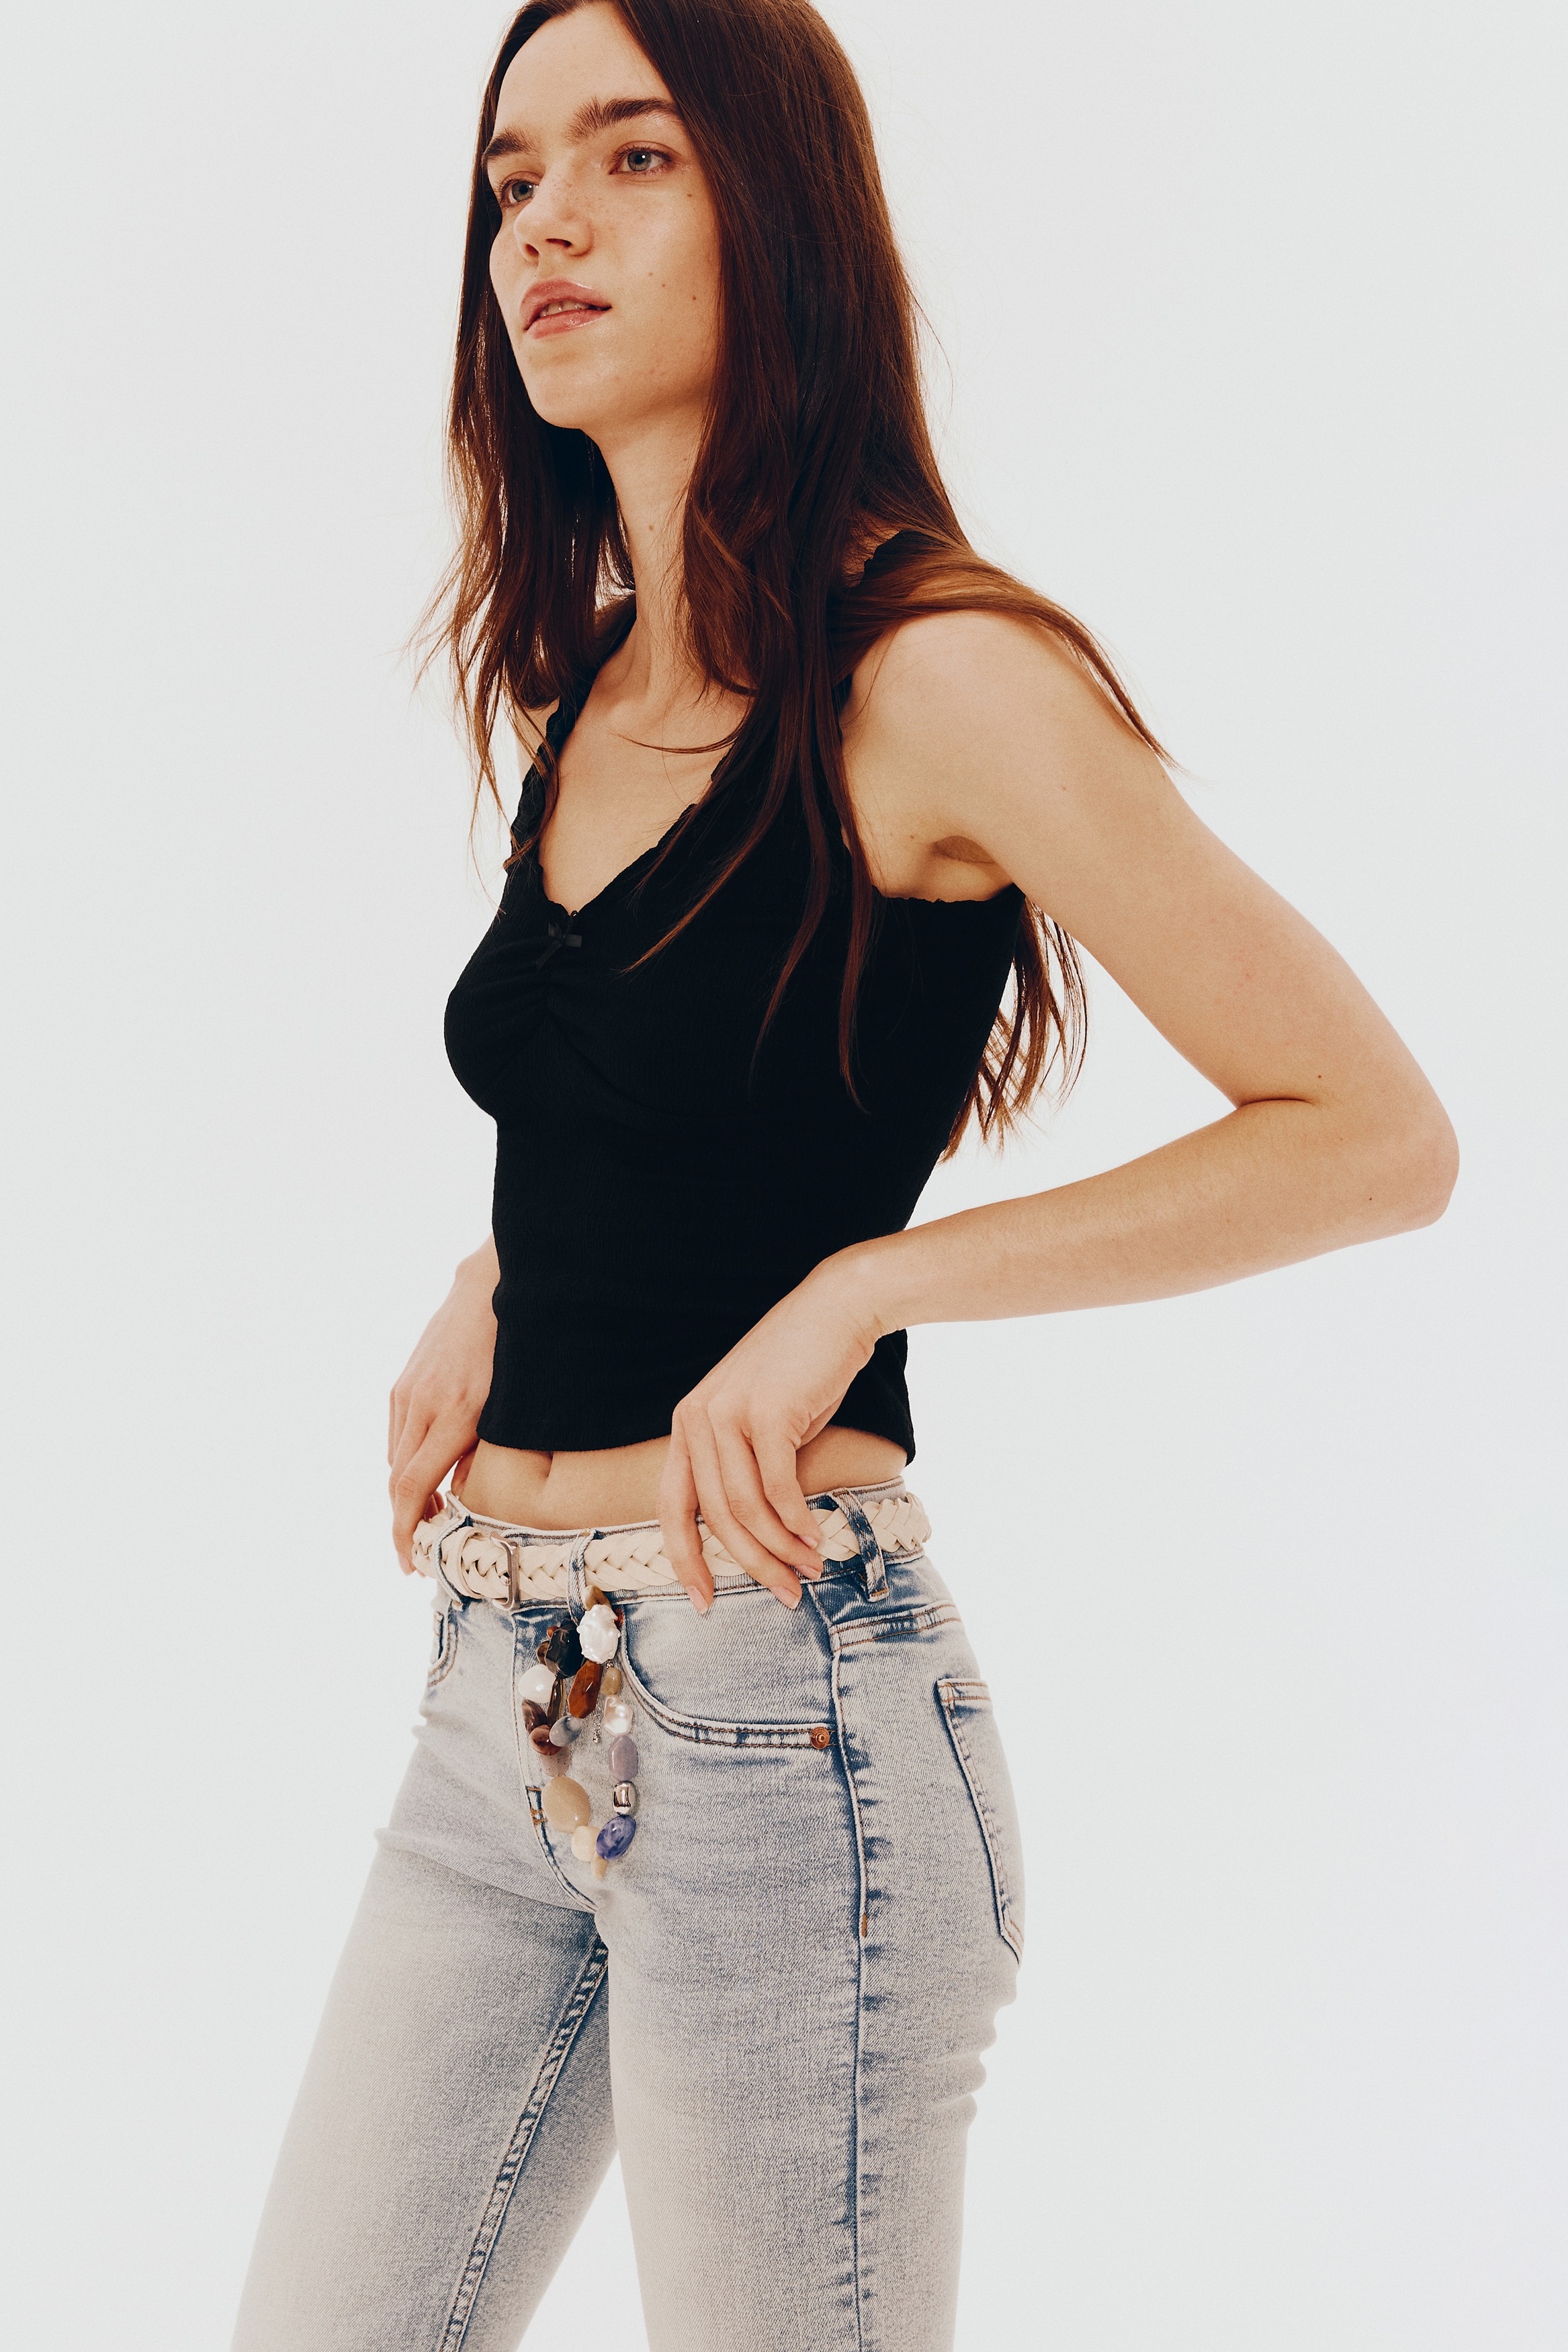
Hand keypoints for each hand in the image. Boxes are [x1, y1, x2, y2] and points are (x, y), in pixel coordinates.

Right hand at [388, 1240, 498, 1571]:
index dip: (406, 1532)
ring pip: (396, 1460)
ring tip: (432, 1519)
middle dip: (406, 1523)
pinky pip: (398, 1436)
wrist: (491, 1285)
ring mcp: (408, 1392)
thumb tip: (469, 1493)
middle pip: (399, 1482)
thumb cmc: (518, 1346)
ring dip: (408, 1494)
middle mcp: (423, 1405)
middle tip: (423, 1554)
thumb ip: (489, 1449)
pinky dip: (407, 1463)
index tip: (410, 1564)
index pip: (412, 1489)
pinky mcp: (405, 1382)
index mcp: (454, 1415)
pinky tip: (429, 1473)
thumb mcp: (516, 1406)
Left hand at [658, 1257, 881, 1612]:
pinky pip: (778, 1487)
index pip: (672, 1506)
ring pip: (746, 1507)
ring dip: (781, 1547)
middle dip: (751, 1564)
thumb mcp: (759, 1422)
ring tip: (810, 1569)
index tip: (704, 1601)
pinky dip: (797, 1520)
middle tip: (786, 1595)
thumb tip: (759, 1538)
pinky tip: (815, 1538)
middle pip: (714, 1516)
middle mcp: (697, 1419)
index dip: (685, 1559)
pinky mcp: (767, 1413)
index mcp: (687, 1425)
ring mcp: (728, 1413)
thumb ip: (744, 1468)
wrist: (837, 1311)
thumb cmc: (802, 1373)